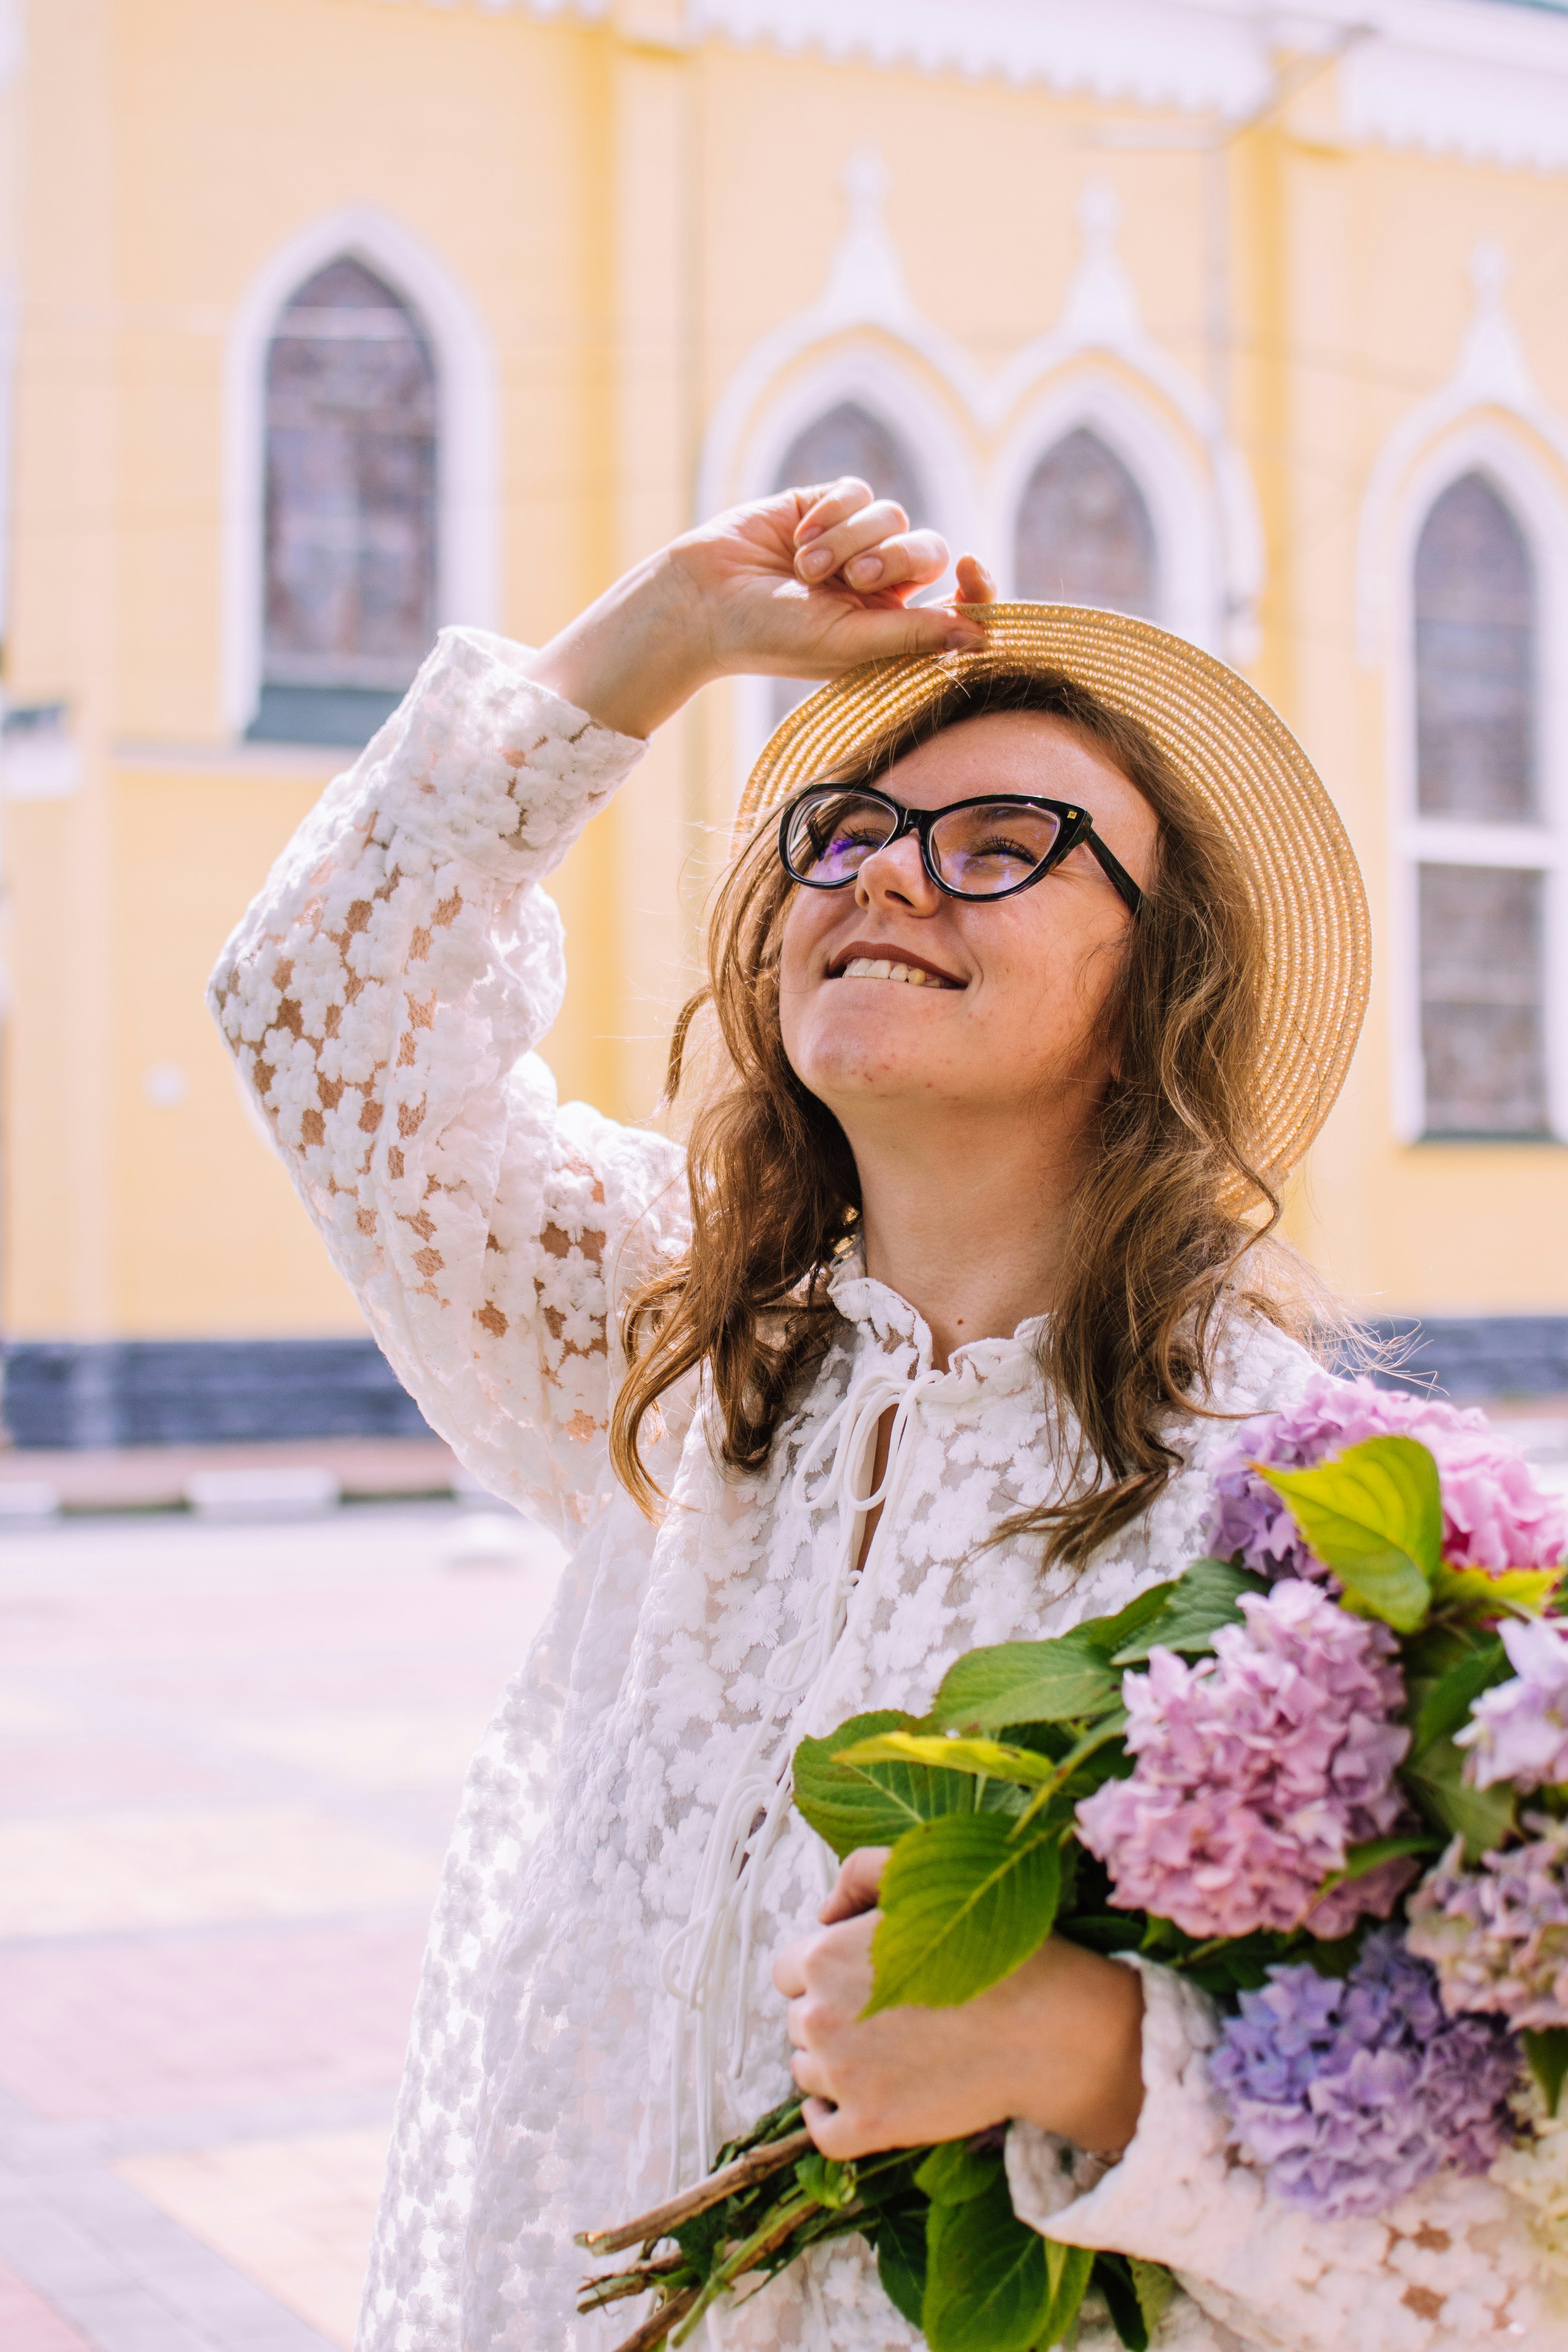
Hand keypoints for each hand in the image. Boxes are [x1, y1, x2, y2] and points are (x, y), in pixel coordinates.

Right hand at [527, 480, 995, 738]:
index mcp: (891, 628)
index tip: (974, 568)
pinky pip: (856, 491)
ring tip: (806, 566)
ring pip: (894, 516)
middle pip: (931, 550)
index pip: (958, 601)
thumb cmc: (770, 636)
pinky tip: (797, 536)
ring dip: (850, 539)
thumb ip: (915, 636)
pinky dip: (831, 513)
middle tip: (853, 581)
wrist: (703, 601)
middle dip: (895, 560)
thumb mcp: (847, 644)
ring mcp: (852, 544)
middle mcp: (878, 587)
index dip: (977, 584)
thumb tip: (982, 633)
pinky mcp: (823, 507)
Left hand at [770, 1847, 1144, 2161]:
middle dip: (831, 2016)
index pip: (789, 1970)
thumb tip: (821, 1913)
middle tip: (883, 2016)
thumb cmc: (987, 1946)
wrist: (1044, 2026)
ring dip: (833, 2064)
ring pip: (807, 2072)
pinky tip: (851, 2103)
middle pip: (799, 2021)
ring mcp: (842, 2077)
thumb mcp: (920, 1879)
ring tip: (884, 2053)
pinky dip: (827, 2118)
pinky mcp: (869, 2126)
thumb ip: (860, 1874)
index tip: (858, 1980)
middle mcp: (820, 2015)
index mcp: (823, 1955)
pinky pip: (821, 2131)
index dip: (821, 1973)